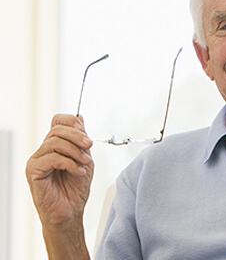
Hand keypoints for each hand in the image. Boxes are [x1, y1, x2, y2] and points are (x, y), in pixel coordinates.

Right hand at [26, 114, 93, 258]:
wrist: (71, 212)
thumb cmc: (76, 188)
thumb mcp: (85, 159)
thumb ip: (81, 140)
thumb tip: (80, 117)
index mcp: (55, 146)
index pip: (57, 122)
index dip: (70, 122)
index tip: (85, 131)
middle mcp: (43, 151)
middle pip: (56, 130)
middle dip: (77, 136)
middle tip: (89, 145)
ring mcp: (36, 160)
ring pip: (54, 142)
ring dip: (75, 151)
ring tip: (86, 163)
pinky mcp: (33, 171)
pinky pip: (51, 159)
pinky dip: (69, 163)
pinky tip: (79, 171)